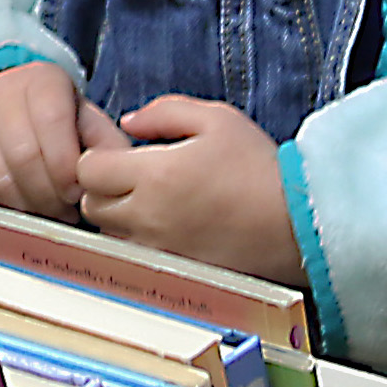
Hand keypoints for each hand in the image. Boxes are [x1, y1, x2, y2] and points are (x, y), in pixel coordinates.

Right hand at [0, 62, 122, 219]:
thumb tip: (115, 177)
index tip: (78, 192)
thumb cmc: (61, 127)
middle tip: (64, 212)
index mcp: (41, 79)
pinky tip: (17, 206)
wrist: (17, 113)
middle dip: (49, 196)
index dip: (66, 168)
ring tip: (45, 212)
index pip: (51, 123)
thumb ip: (109, 150)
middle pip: (22, 157)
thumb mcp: (92, 127)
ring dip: (26, 208)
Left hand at [76, 95, 305, 285]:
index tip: (123, 157)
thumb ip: (164, 112)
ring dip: (120, 219)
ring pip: (110, 235)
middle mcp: (148, 218)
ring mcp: (159, 251)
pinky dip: (140, 244)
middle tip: (136, 180)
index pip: (87, 170)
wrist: (298, 224)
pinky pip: (135, 259)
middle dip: (105, 189)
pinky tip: (169, 230)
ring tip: (154, 205)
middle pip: (92, 205)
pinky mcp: (174, 274)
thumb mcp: (217, 119)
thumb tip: (129, 122)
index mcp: (154, 175)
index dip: (99, 159)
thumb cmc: (260, 169)